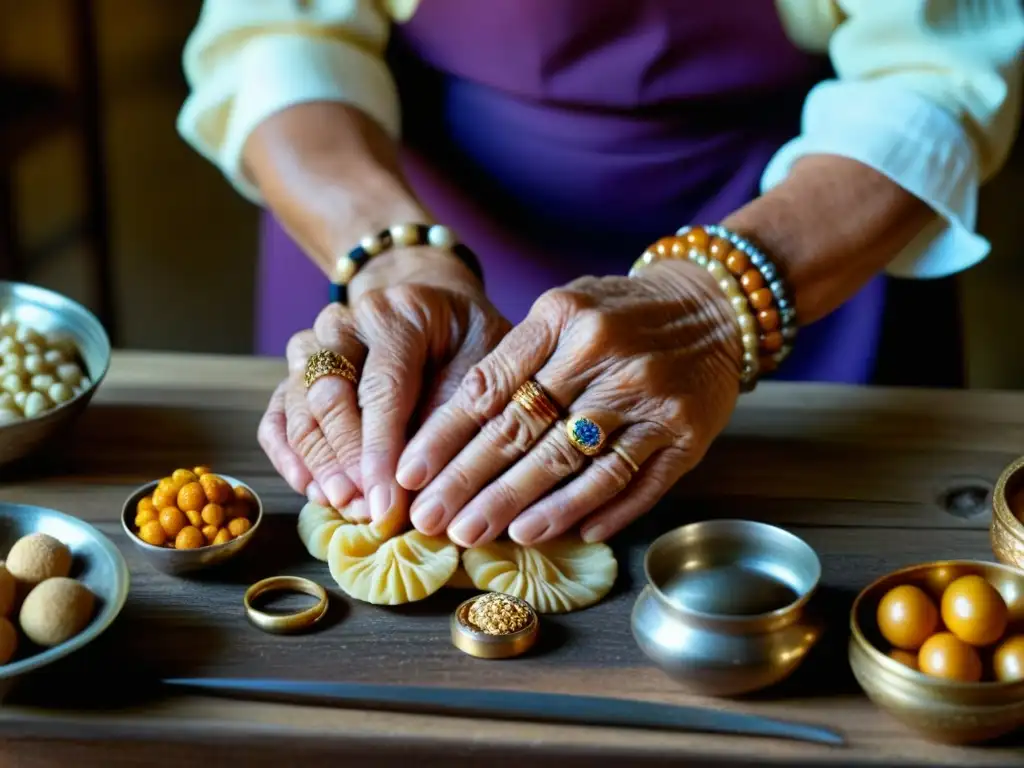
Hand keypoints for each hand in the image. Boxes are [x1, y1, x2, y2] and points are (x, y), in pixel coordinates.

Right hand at [257, 248, 509, 527]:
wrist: (435, 308)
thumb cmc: (466, 338)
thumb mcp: (484, 357)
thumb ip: (453, 409)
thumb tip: (419, 477)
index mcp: (394, 315)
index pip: (381, 388)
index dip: (380, 451)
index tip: (387, 504)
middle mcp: (342, 325)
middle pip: (327, 396)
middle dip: (345, 462)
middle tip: (365, 510)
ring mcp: (312, 347)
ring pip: (296, 408)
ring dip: (317, 464)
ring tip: (344, 506)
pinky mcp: (296, 375)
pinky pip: (277, 417)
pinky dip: (289, 457)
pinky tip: (311, 490)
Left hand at [397, 260, 743, 546]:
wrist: (711, 306)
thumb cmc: (619, 312)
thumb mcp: (563, 307)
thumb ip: (516, 357)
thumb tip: (454, 431)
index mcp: (563, 319)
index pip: (491, 387)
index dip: (446, 436)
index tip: (410, 474)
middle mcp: (604, 357)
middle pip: (524, 432)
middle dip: (470, 482)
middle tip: (432, 521)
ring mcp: (648, 399)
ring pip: (574, 464)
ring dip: (524, 505)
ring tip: (481, 533)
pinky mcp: (685, 434)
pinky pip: (633, 483)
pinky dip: (596, 511)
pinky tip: (562, 534)